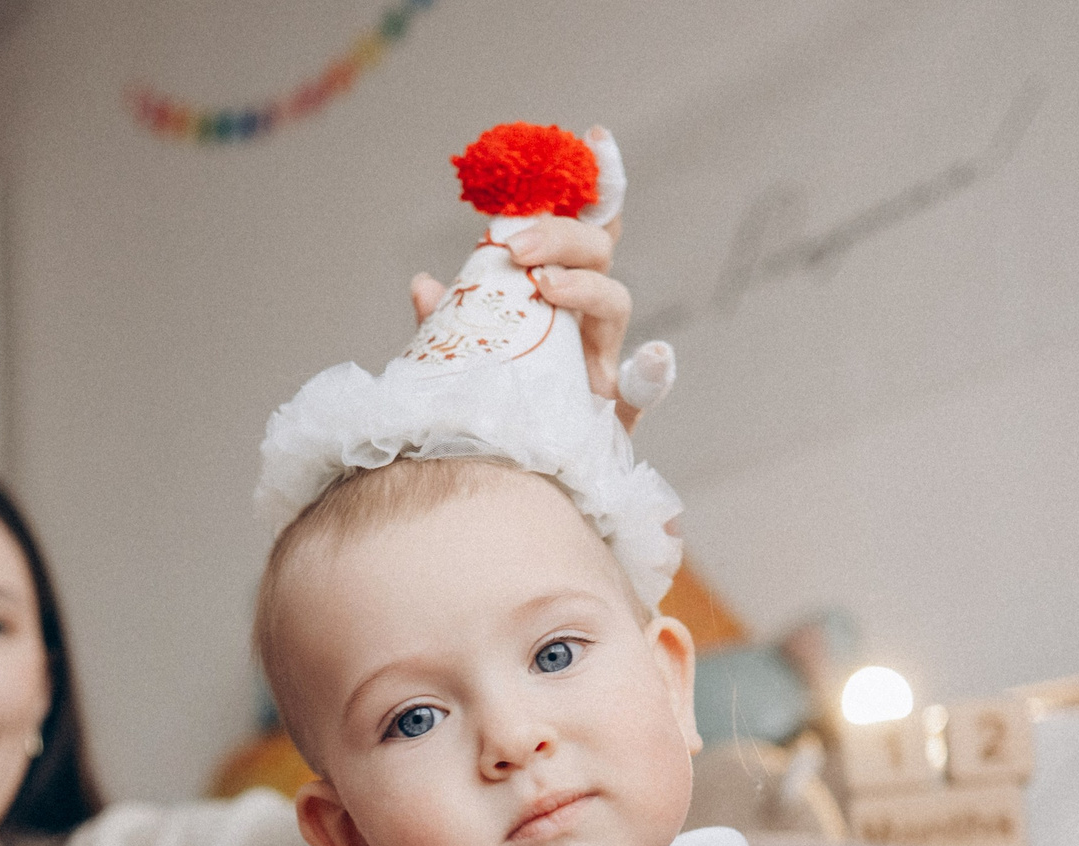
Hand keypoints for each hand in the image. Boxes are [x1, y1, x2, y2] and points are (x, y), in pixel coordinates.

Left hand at [410, 125, 642, 429]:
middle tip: (511, 243)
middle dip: (557, 235)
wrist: (498, 475)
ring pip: (613, 299)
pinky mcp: (614, 412)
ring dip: (579, 283)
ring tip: (541, 285)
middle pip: (595, 251)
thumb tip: (423, 284)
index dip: (596, 182)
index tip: (594, 136)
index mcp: (558, 292)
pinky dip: (654, 373)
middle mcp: (587, 319)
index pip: (583, 228)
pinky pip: (644, 388)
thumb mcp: (457, 355)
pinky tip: (656, 357)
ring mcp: (603, 360)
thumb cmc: (483, 405)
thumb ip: (450, 321)